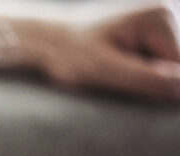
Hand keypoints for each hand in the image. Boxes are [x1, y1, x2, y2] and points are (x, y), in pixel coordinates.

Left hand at [47, 2, 179, 101]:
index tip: (122, 79)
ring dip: (146, 73)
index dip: (156, 85)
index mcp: (161, 17)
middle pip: (176, 64)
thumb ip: (147, 80)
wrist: (48, 40)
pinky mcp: (154, 27)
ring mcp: (162, 17)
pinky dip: (142, 68)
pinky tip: (119, 62)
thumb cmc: (70, 55)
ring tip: (115, 66)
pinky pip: (159, 59)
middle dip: (151, 77)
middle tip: (116, 72)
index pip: (179, 68)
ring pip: (169, 63)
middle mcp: (169, 9)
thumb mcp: (105, 72)